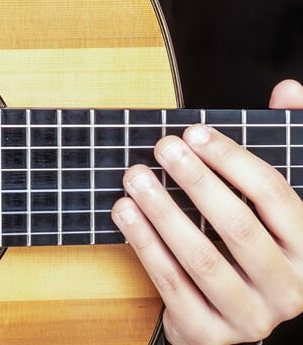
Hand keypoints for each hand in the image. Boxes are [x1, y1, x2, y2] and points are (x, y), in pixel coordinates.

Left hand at [111, 79, 302, 343]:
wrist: (230, 317)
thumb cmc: (249, 244)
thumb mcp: (272, 201)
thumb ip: (287, 142)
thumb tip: (289, 88)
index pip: (274, 196)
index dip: (232, 160)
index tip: (193, 131)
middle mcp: (290, 289)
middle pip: (239, 228)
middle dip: (197, 182)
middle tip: (162, 146)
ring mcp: (252, 317)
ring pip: (203, 259)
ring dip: (163, 213)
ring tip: (134, 176)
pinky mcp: (212, 335)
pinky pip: (173, 285)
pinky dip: (145, 245)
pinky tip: (123, 212)